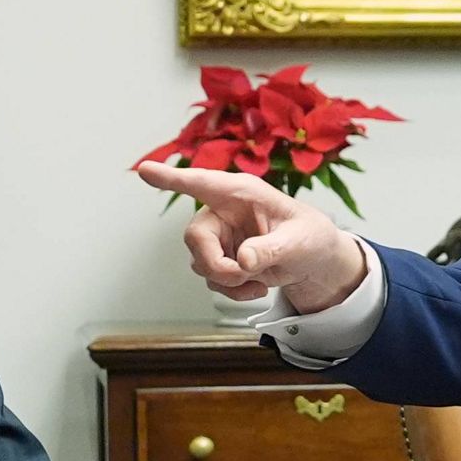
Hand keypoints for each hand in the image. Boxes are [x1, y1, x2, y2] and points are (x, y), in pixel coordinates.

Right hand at [137, 161, 366, 314]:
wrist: (315, 260)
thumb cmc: (310, 237)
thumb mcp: (300, 242)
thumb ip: (272, 249)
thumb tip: (243, 260)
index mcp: (242, 193)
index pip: (203, 183)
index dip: (173, 179)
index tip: (145, 170)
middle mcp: (224, 211)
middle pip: (194, 237)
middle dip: (215, 264)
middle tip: (241, 275)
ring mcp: (220, 237)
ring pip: (200, 263)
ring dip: (227, 280)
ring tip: (259, 280)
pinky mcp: (221, 258)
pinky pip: (211, 279)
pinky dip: (233, 290)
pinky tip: (257, 287)